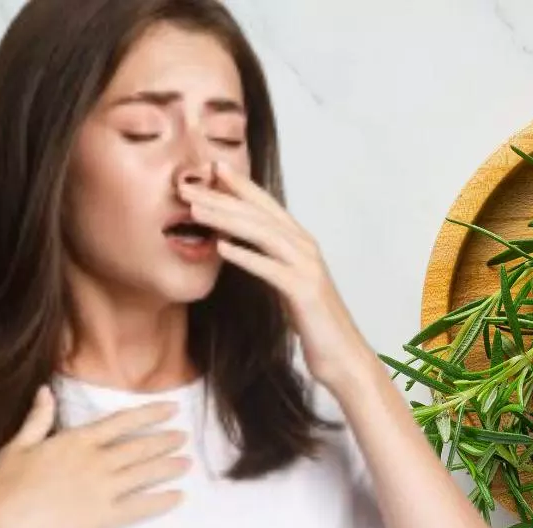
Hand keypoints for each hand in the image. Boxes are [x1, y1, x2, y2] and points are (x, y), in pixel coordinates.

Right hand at [0, 385, 189, 527]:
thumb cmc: (3, 492)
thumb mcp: (15, 448)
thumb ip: (36, 420)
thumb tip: (45, 391)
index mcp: (76, 442)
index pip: (122, 422)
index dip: (150, 414)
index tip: (171, 409)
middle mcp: (96, 462)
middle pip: (140, 447)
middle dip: (165, 441)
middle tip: (184, 437)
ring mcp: (105, 490)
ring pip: (146, 473)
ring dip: (169, 466)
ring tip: (187, 463)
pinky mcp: (107, 518)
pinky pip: (142, 506)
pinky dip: (163, 501)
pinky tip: (178, 497)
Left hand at [178, 160, 374, 390]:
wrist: (343, 355)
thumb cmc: (313, 322)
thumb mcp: (287, 284)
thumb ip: (268, 261)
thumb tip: (235, 246)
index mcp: (300, 244)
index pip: (266, 206)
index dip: (240, 185)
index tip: (212, 168)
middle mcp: (306, 248)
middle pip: (260, 214)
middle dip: (223, 198)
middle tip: (189, 186)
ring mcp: (307, 267)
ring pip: (263, 234)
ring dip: (227, 219)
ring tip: (196, 211)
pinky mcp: (304, 291)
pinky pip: (270, 268)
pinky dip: (246, 255)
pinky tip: (221, 248)